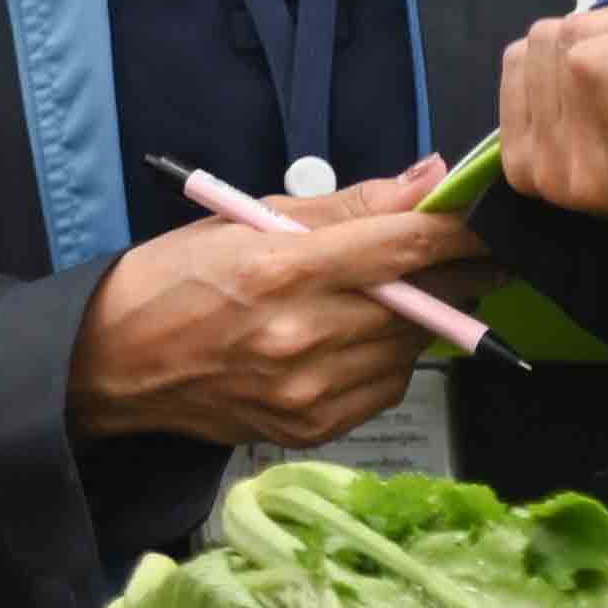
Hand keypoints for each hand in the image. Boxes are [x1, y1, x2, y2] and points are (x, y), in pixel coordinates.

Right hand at [70, 163, 490, 452]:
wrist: (115, 362)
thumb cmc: (175, 277)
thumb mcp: (248, 220)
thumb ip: (348, 205)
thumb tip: (428, 180)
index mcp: (281, 269)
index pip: (403, 248)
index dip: (462, 233)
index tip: (493, 220)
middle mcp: (300, 335)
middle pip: (421, 303)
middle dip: (457, 275)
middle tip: (474, 254)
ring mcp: (309, 390)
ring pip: (411, 349)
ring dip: (422, 318)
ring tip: (395, 293)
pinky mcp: (312, 427)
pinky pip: (385, 387)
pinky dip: (388, 358)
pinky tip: (358, 336)